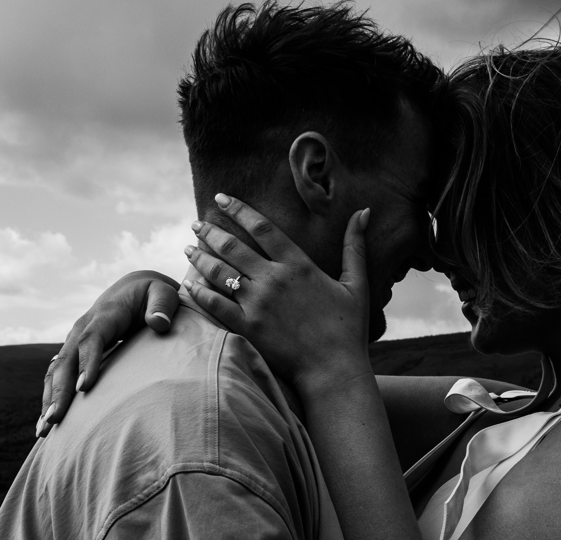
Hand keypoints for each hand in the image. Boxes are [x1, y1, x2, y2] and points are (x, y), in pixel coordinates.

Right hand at [38, 271, 179, 436]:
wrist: (135, 289)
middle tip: (56, 419)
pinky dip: (50, 397)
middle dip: (59, 390)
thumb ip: (162, 305)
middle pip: (67, 359)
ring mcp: (76, 340)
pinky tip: (46, 423)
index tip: (84, 388)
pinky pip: (57, 375)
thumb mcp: (162, 293)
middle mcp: (83, 328)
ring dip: (49, 399)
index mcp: (105, 314)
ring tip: (45, 429)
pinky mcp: (75, 352)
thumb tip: (159, 323)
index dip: (87, 362)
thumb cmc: (153, 294)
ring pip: (56, 370)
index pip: (92, 338)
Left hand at [184, 194, 371, 393]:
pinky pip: (215, 305)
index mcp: (299, 265)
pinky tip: (188, 283)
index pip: (263, 228)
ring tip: (189, 249)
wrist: (334, 369)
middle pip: (234, 247)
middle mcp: (274, 280)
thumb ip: (355, 245)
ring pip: (220, 272)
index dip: (239, 210)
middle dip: (212, 232)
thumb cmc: (349, 328)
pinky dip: (199, 292)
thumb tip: (364, 211)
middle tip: (197, 224)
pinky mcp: (247, 327)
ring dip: (201, 258)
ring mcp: (258, 304)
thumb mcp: (357, 283)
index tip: (222, 198)